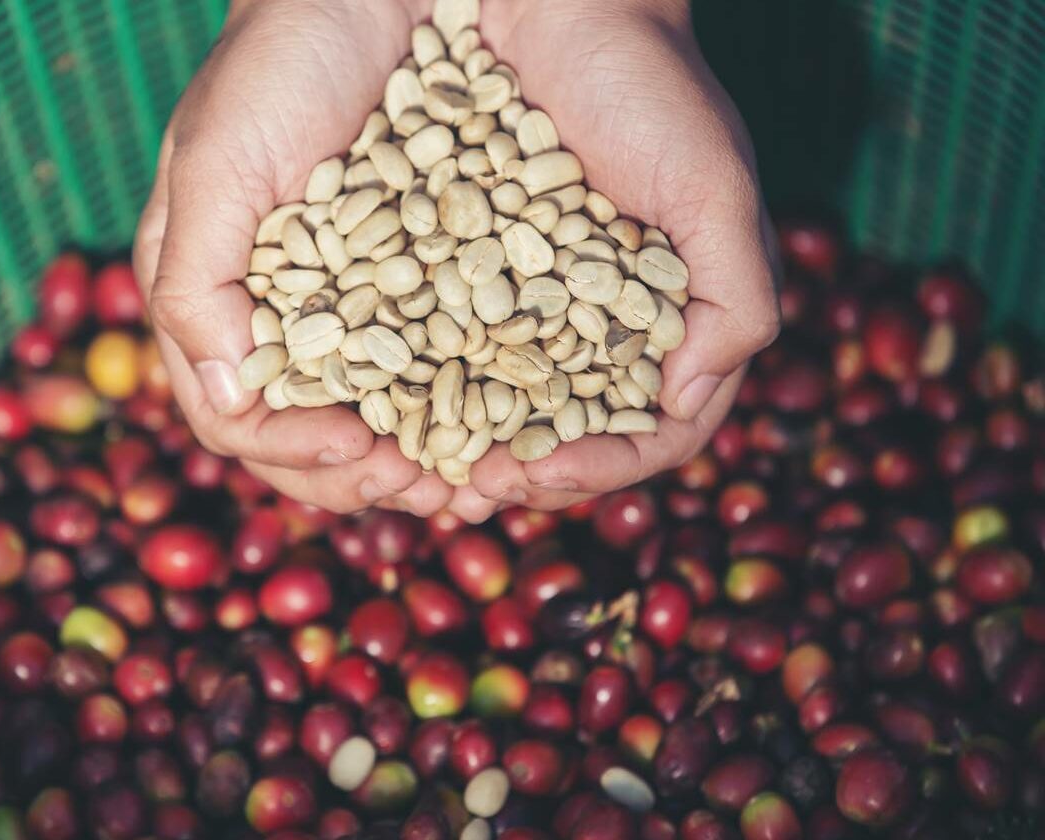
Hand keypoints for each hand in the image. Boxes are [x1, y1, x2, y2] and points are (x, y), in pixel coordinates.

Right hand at [134, 0, 452, 514]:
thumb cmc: (282, 64)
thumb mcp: (218, 164)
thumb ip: (199, 284)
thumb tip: (227, 401)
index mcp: (215, 302)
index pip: (238, 419)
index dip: (295, 453)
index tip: (360, 453)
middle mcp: (281, 319)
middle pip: (310, 437)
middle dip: (365, 476)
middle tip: (430, 490)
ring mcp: (354, 306)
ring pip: (379, 416)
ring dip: (422, 459)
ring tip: (474, 479)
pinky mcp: (422, 283)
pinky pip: (438, 364)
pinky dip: (464, 404)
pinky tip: (505, 421)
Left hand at [447, 0, 780, 521]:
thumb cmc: (649, 84)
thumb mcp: (713, 186)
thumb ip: (735, 297)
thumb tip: (690, 397)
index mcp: (669, 322)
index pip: (649, 431)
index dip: (600, 468)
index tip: (539, 474)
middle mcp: (598, 324)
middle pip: (566, 432)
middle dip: (519, 471)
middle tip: (464, 487)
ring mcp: (529, 300)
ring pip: (499, 401)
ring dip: (459, 443)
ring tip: (415, 463)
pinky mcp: (462, 267)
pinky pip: (438, 341)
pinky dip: (415, 380)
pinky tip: (378, 399)